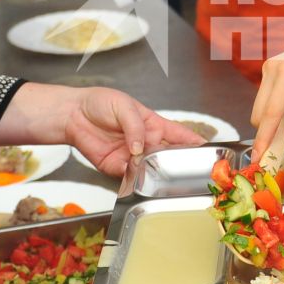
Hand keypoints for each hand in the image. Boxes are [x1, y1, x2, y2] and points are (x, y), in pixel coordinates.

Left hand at [62, 87, 204, 175]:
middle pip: (169, 157)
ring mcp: (134, 157)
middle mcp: (148, 143)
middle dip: (179, 165)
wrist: (72, 115)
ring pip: (152, 170)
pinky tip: (139, 179)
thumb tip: (140, 147)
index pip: (182, 136)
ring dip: (156, 174)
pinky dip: (136, 180)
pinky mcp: (117, 168)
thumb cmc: (100, 103)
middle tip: (188, 171)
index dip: (197, 144)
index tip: (211, 153)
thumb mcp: (123, 106)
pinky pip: (131, 178)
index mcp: (155, 125)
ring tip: (162, 176)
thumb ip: (134, 126)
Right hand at [250, 17, 283, 155]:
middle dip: (270, 131)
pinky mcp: (269, 71)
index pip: (270, 113)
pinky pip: (267, 100)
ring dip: (275, 120)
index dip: (264, 139)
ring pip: (261, 108)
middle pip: (260, 113)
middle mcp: (272, 69)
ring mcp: (268, 68)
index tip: (259, 159)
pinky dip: (278, 111)